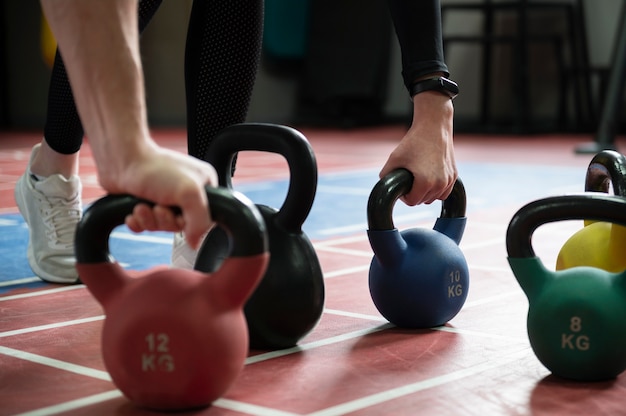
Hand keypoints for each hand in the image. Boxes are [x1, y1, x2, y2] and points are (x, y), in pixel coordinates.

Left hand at [99, 142, 217, 248]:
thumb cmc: (155, 168)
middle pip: (180, 225)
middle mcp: (185, 192)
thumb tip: (196, 243)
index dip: (189, 223)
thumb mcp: (190, 193)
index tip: (178, 215)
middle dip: (165, 220)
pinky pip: (145, 225)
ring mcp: (164, 198)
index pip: (204, 218)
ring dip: (150, 220)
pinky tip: (134, 212)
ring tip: (142, 207)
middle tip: (158, 207)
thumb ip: (201, 221)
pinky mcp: (145, 203)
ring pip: (161, 226)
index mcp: (202, 186)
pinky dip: (139, 222)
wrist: (121, 160)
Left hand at [380, 91, 457, 205]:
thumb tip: (384, 188)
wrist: (434, 126)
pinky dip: (437, 189)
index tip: (402, 186)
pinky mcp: (454, 175)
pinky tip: (430, 181)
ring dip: (426, 193)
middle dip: (414, 194)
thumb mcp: (393, 158)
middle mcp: (440, 183)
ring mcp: (449, 180)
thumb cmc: (413, 141)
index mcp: (425, 182)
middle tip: (409, 181)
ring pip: (434, 198)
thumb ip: (385, 175)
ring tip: (418, 180)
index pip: (412, 202)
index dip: (404, 196)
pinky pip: (445, 192)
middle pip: (423, 201)